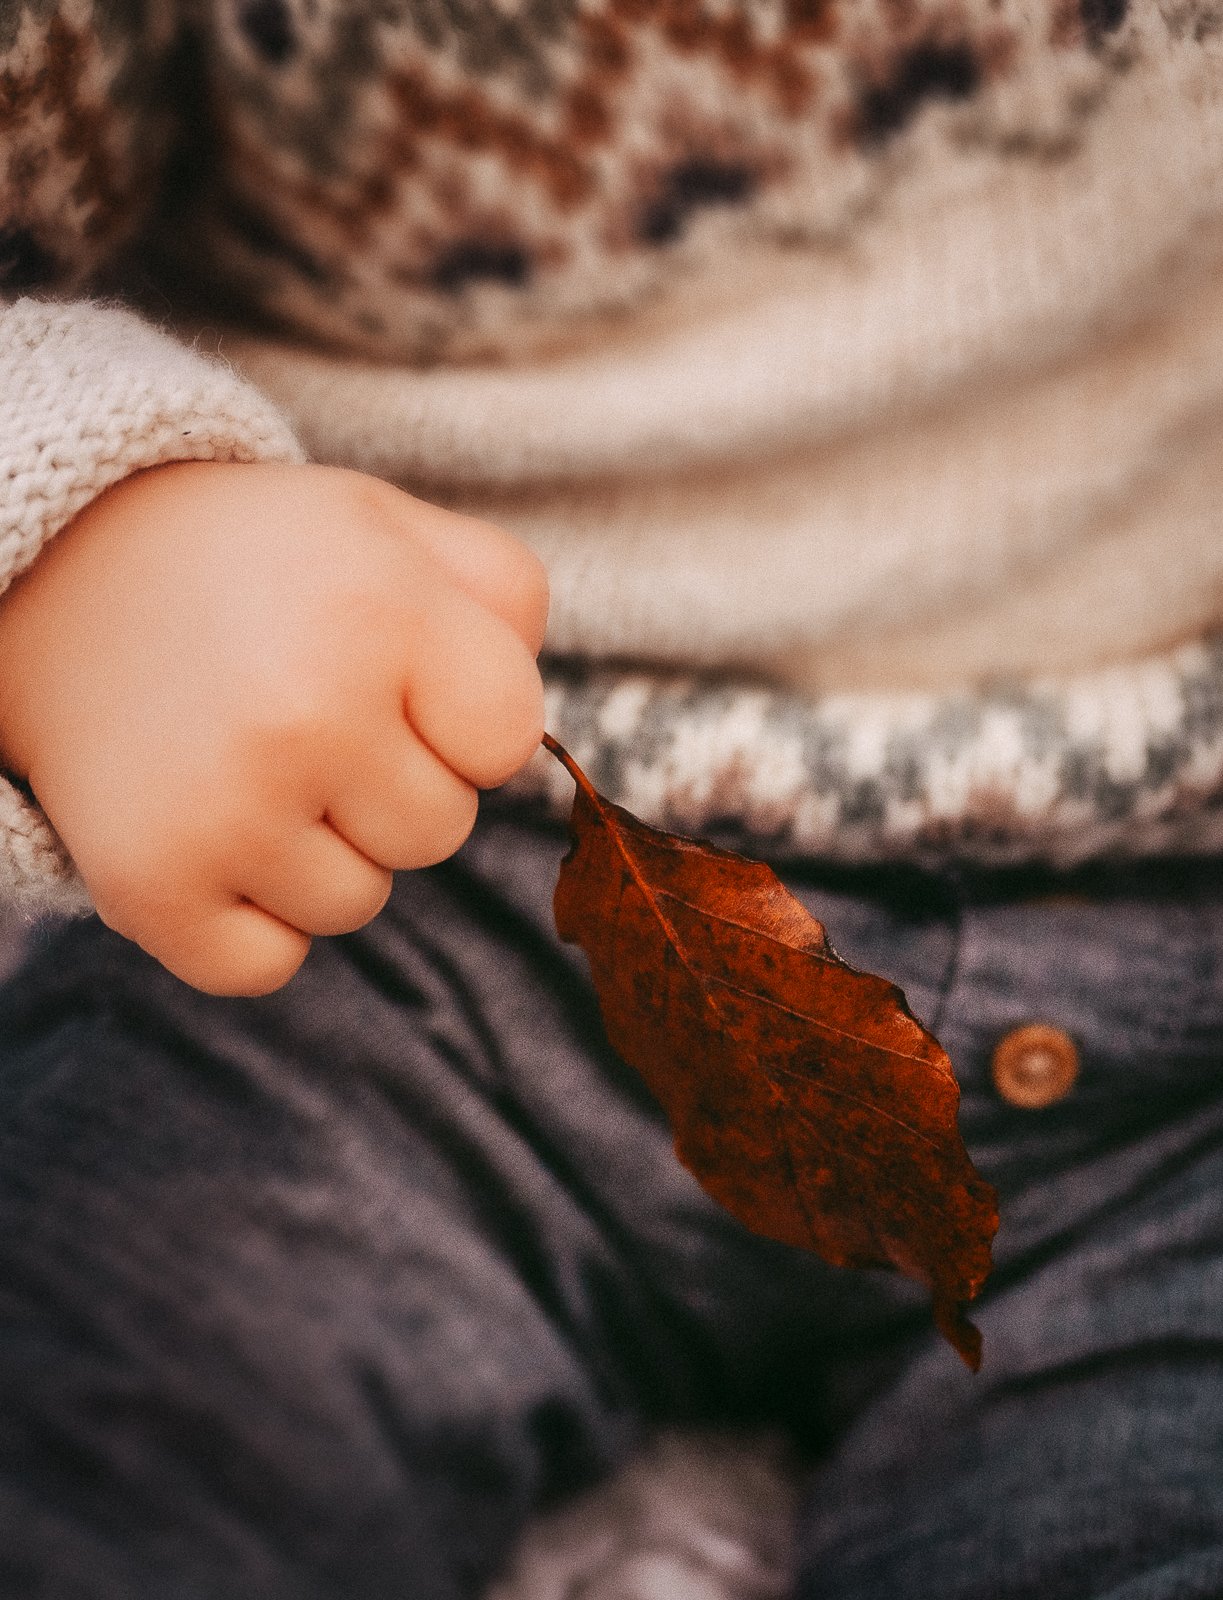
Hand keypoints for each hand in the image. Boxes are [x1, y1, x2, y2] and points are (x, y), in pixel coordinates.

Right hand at [0, 462, 547, 993]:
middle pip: (439, 833)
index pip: (510, 740)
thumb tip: (535, 732)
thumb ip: (504, 596)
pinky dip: (249, 919)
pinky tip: (211, 828)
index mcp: (384, 612)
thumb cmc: (261, 565)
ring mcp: (224, 810)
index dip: (466, 720)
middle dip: (394, 784)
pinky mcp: (151, 887)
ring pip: (358, 904)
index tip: (404, 682)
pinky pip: (268, 966)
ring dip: (321, 850)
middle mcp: (307, 715)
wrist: (56, 578)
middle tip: (308, 714)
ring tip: (251, 762)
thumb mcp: (389, 525)